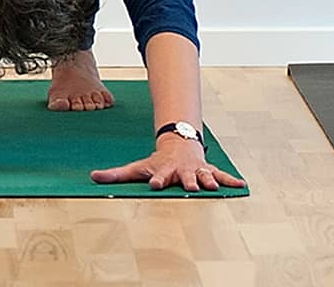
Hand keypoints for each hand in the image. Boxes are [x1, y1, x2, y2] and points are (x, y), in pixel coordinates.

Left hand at [91, 135, 246, 191]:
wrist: (178, 145)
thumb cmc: (156, 162)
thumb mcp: (136, 168)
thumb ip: (116, 175)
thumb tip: (92, 177)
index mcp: (164, 171)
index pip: (159, 177)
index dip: (158, 180)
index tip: (156, 185)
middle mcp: (181, 171)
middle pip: (185, 177)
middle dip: (188, 182)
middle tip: (192, 188)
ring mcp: (196, 171)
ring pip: (204, 176)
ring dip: (209, 181)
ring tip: (214, 188)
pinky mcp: (207, 171)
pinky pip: (221, 175)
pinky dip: (230, 180)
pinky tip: (241, 185)